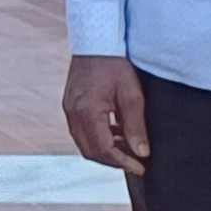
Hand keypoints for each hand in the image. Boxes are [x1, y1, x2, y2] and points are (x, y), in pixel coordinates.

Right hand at [61, 53, 149, 174]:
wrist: (95, 43)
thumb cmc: (113, 65)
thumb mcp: (132, 95)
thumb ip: (135, 125)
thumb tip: (141, 152)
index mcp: (87, 112)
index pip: (104, 149)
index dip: (123, 162)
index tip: (140, 167)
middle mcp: (73, 114)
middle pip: (91, 150)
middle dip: (114, 160)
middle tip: (135, 162)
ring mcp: (69, 110)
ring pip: (85, 143)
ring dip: (106, 150)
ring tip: (128, 147)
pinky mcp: (69, 105)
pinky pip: (81, 131)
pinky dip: (98, 137)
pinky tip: (115, 132)